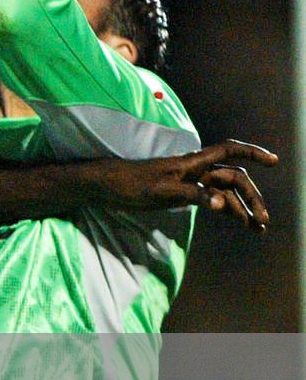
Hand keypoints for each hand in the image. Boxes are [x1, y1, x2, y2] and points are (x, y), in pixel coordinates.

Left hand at [92, 140, 277, 231]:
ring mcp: (189, 181)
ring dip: (242, 208)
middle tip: (264, 220)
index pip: (229, 151)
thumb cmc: (129, 185)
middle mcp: (194, 169)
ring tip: (257, 228)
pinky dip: (225, 210)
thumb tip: (223, 204)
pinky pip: (211, 199)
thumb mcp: (160, 191)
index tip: (274, 161)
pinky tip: (237, 222)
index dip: (252, 153)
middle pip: (233, 178)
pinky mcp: (181, 193)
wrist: (105, 187)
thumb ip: (193, 195)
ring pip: (224, 191)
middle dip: (252, 197)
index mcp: (191, 162)